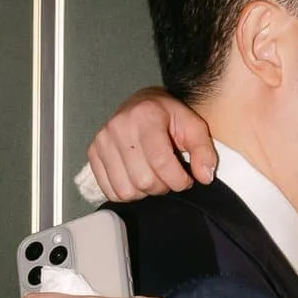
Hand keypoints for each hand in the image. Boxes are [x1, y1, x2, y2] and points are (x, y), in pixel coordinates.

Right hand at [81, 86, 215, 201]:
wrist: (140, 104)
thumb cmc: (168, 117)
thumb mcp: (193, 126)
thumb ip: (204, 151)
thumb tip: (204, 177)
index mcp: (145, 116)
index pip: (161, 163)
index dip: (179, 180)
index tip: (185, 179)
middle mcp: (119, 127)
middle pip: (144, 180)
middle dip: (163, 186)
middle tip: (168, 177)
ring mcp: (102, 140)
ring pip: (126, 190)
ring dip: (145, 192)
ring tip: (153, 177)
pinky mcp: (93, 152)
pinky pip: (110, 191)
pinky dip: (127, 193)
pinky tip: (137, 179)